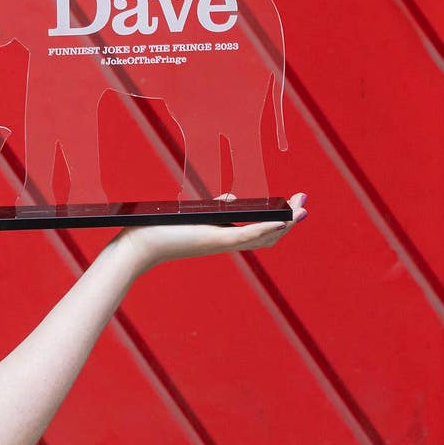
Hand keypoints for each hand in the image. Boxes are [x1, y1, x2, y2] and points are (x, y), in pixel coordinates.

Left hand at [115, 192, 307, 271]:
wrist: (139, 246)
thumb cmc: (159, 229)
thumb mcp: (194, 213)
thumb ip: (216, 206)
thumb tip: (232, 198)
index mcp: (220, 237)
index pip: (256, 234)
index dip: (278, 223)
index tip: (293, 207)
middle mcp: (224, 243)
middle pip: (266, 238)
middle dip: (289, 223)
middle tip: (304, 206)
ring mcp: (221, 243)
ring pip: (262, 238)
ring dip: (285, 225)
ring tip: (301, 211)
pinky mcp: (214, 240)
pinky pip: (246, 235)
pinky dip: (267, 228)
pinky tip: (282, 220)